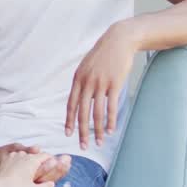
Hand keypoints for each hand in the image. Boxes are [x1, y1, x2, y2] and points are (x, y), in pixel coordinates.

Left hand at [0, 143, 69, 183]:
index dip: (51, 161)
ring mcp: (14, 155)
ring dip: (28, 162)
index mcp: (33, 161)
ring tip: (28, 173)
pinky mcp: (6, 159)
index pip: (46, 156)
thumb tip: (52, 184)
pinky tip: (17, 172)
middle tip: (40, 173)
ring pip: (26, 156)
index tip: (53, 167)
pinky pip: (16, 158)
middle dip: (39, 162)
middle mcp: (24, 155)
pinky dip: (19, 162)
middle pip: (36, 155)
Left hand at [65, 22, 137, 147]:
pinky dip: (110, 121)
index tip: (68, 134)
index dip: (69, 121)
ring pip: (97, 113)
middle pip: (82, 112)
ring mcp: (100, 84)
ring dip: (97, 130)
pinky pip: (111, 107)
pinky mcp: (114, 84)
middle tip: (82, 146)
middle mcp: (87, 83)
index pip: (71, 104)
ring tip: (98, 142)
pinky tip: (111, 131)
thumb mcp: (87, 66)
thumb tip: (82, 98)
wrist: (118, 40)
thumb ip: (83, 82)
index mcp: (78, 79)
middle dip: (81, 132)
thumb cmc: (103, 55)